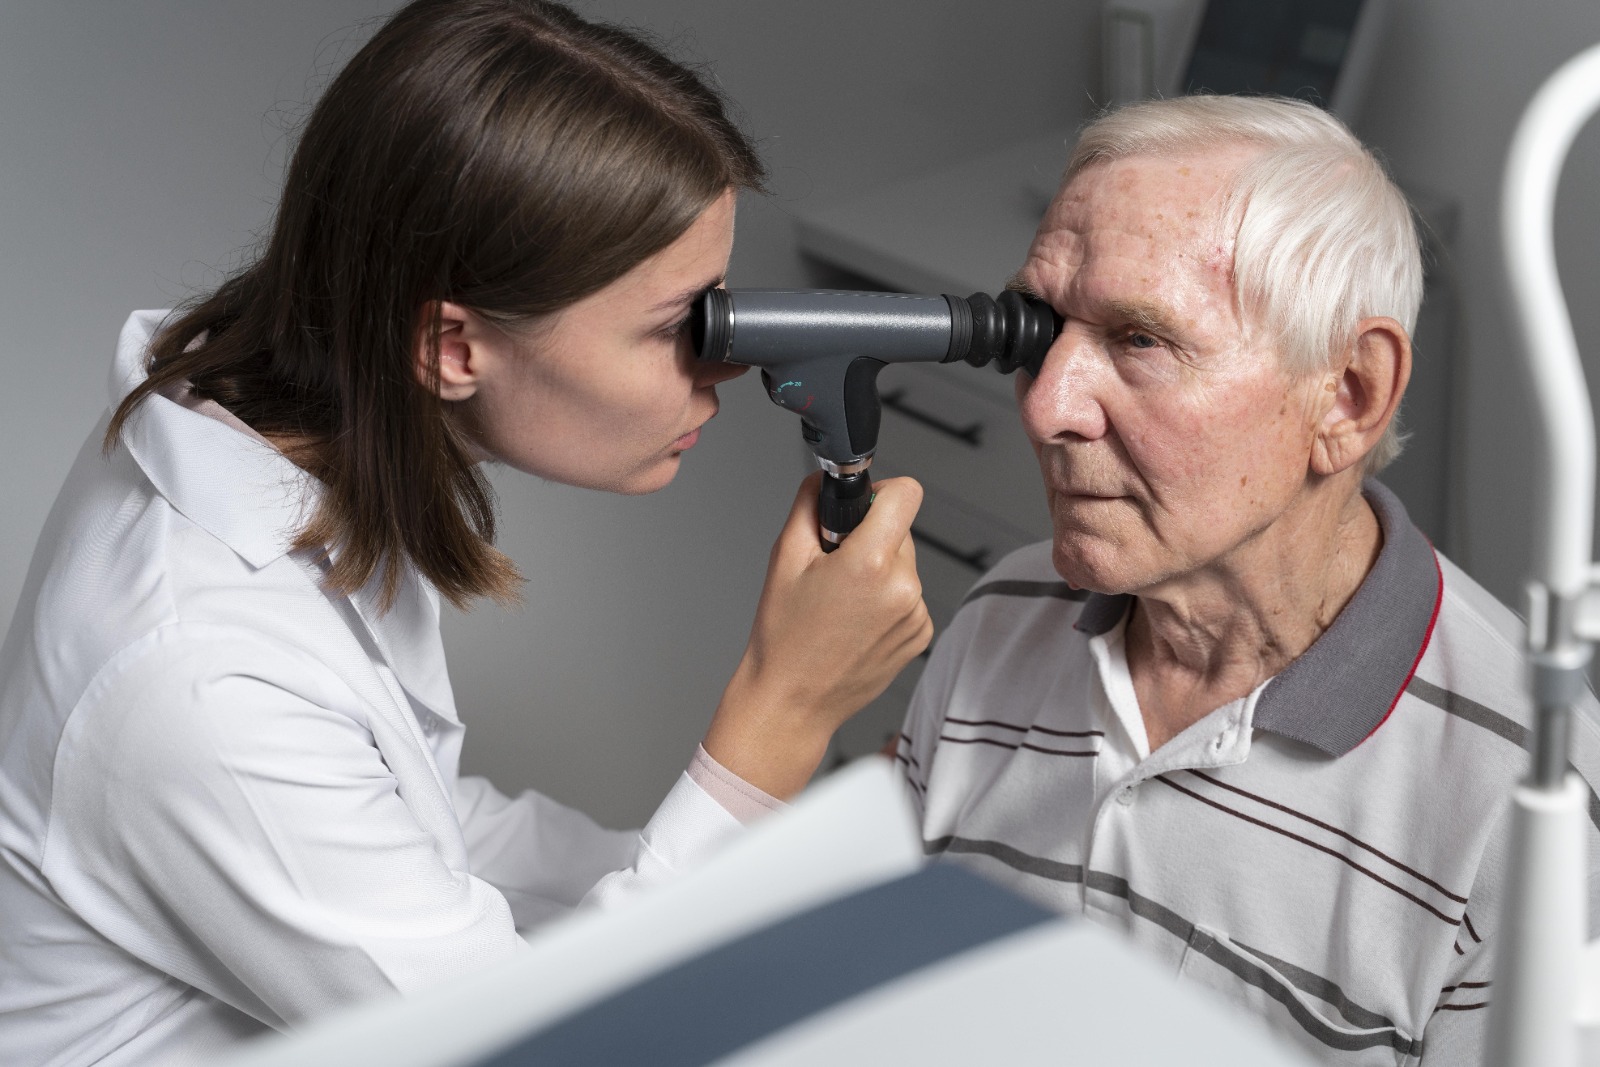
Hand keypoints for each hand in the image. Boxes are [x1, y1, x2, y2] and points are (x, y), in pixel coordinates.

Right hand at [702, 472, 932, 798]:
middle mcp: (904, 588)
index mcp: (871, 563)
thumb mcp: (785, 557)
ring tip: (842, 601)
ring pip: (905, 564)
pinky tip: (856, 620)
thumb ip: (809, 504)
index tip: (862, 505)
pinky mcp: (920, 635)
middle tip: (834, 567)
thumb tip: (825, 481)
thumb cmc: (784, 638)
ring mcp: (916, 615)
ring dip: (880, 570)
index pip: (906, 493)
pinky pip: (909, 595)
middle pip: (901, 530)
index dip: (882, 491)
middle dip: (871, 537)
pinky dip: (887, 599)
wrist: (792, 701)